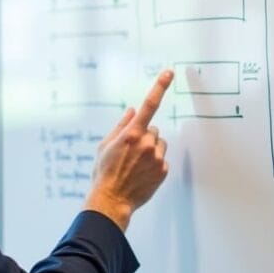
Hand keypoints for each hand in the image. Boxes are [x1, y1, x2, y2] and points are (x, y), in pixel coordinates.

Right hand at [84, 69, 173, 231]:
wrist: (111, 200)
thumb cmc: (104, 172)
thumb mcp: (105, 145)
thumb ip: (121, 125)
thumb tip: (133, 110)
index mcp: (132, 134)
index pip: (149, 104)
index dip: (160, 86)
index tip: (169, 72)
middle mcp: (147, 143)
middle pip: (153, 129)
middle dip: (145, 136)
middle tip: (130, 152)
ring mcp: (157, 158)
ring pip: (159, 144)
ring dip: (151, 149)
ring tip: (135, 164)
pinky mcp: (163, 171)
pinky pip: (162, 159)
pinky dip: (154, 164)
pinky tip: (141, 173)